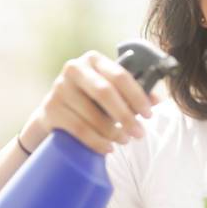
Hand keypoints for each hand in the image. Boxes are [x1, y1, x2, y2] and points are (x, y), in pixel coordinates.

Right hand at [20, 50, 158, 153]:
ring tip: (125, 140)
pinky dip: (96, 141)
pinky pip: (79, 129)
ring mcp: (58, 88)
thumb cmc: (92, 99)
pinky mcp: (50, 109)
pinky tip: (108, 148)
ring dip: (113, 132)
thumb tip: (157, 100)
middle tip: (139, 133)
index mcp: (93, 59)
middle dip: (126, 115)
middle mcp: (73, 69)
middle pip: (105, 92)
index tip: (149, 114)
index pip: (120, 75)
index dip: (137, 96)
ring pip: (92, 114)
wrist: (55, 112)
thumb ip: (134, 92)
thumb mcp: (112, 91)